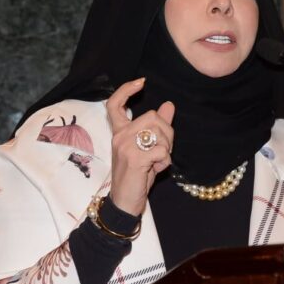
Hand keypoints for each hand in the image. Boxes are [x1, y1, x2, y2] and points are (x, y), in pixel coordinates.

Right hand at [106, 78, 174, 216]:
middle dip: (167, 132)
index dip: (127, 89)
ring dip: (167, 148)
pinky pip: (162, 150)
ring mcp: (126, 146)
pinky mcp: (135, 158)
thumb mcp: (147, 148)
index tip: (141, 82)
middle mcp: (120, 136)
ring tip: (158, 161)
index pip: (115, 104)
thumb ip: (157, 127)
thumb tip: (168, 105)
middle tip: (163, 149)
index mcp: (119, 132)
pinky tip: (157, 169)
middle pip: (152, 117)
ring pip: (159, 132)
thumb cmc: (136, 175)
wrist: (124, 201)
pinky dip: (166, 161)